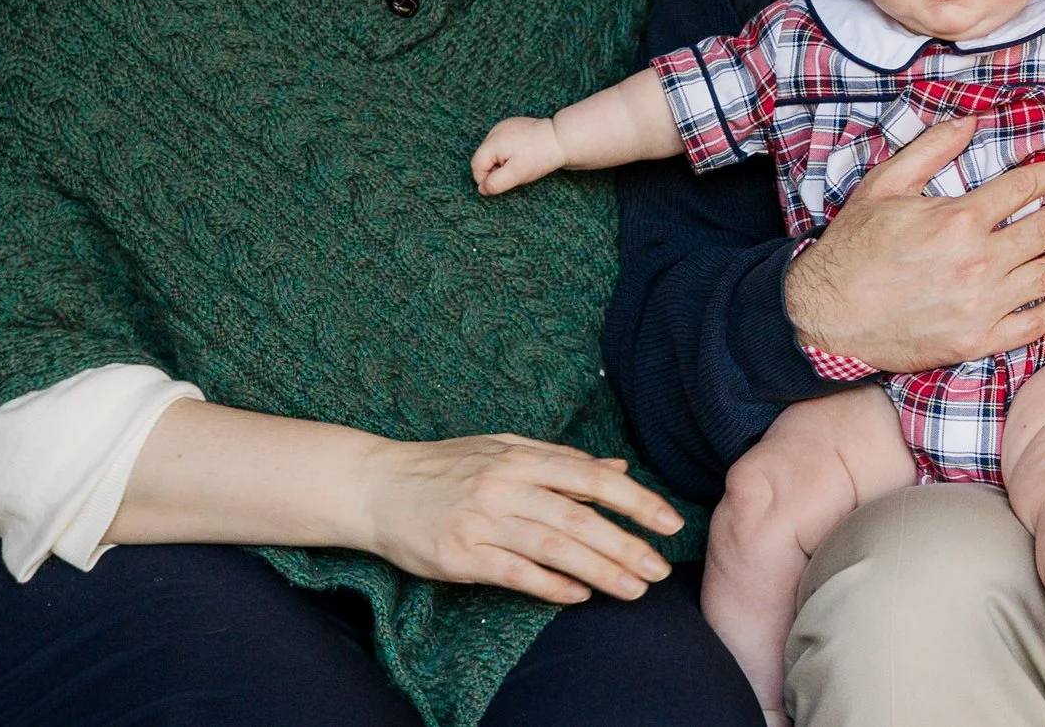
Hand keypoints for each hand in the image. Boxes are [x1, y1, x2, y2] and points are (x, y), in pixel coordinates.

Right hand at [362, 433, 684, 603]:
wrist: (376, 486)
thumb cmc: (445, 467)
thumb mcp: (503, 449)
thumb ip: (561, 460)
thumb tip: (618, 466)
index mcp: (521, 456)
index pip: (591, 478)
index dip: (635, 499)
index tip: (669, 521)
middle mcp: (505, 486)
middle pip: (578, 518)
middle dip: (626, 544)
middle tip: (660, 566)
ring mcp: (482, 521)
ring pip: (553, 547)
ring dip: (599, 570)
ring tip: (634, 589)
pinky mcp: (460, 555)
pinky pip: (514, 572)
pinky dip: (549, 585)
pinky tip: (579, 595)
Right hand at [474, 116, 563, 193]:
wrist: (562, 139)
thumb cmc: (539, 157)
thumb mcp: (516, 175)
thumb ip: (496, 183)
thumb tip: (481, 189)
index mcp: (492, 141)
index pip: (476, 166)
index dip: (486, 179)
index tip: (504, 183)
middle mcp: (495, 130)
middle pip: (483, 158)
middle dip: (495, 170)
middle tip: (515, 174)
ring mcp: (504, 126)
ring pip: (493, 151)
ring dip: (502, 162)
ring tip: (521, 163)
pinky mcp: (513, 126)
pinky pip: (503, 144)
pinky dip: (508, 153)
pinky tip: (523, 154)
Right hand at [785, 116, 1044, 373]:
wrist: (828, 316)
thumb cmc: (853, 248)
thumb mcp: (884, 185)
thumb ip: (930, 149)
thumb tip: (970, 120)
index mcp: (958, 219)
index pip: (1025, 187)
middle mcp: (979, 262)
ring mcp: (983, 305)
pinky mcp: (979, 340)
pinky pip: (1035, 324)